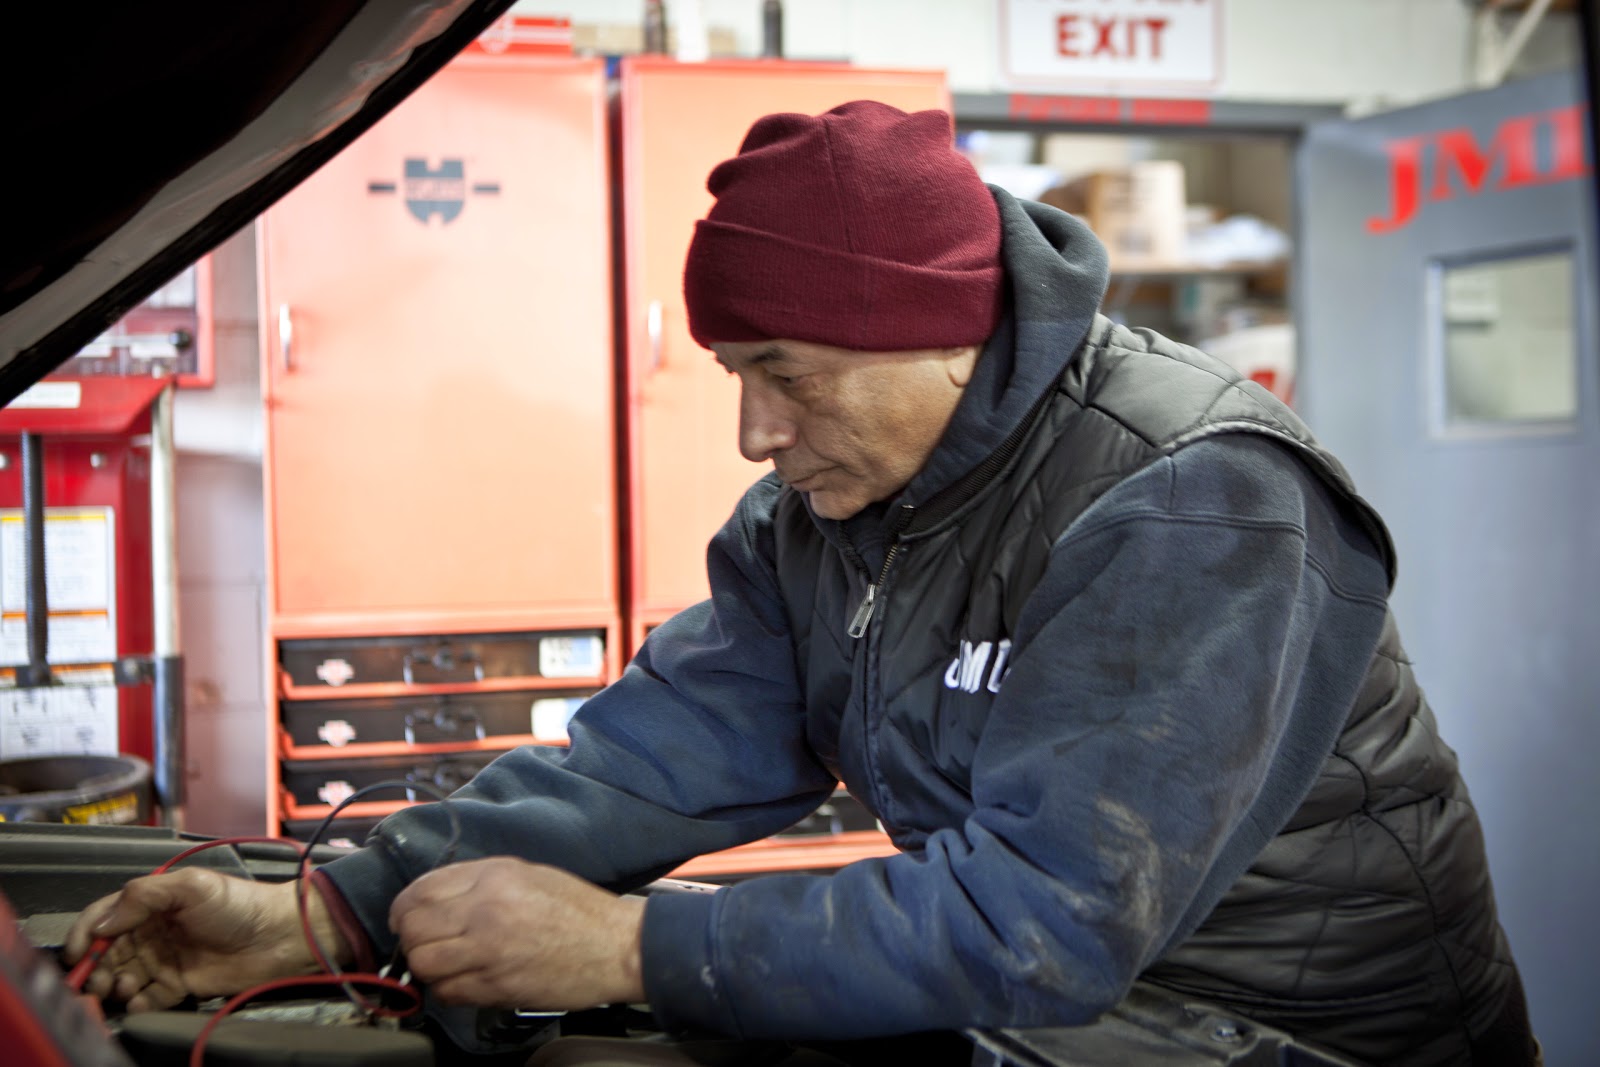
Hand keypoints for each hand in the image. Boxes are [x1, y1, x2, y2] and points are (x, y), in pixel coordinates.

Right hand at [62, 870, 350, 1010]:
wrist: (279, 935)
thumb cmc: (241, 904)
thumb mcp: (191, 886)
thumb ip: (144, 896)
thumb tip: (103, 921)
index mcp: (153, 904)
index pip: (105, 917)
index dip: (85, 934)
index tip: (77, 953)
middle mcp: (155, 932)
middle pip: (108, 952)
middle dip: (95, 966)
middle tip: (96, 977)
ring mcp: (167, 959)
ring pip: (123, 977)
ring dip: (114, 984)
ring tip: (124, 985)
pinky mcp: (181, 985)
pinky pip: (148, 999)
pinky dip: (138, 1003)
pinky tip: (141, 1000)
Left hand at [390, 857, 645, 1009]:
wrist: (615, 946)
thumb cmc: (578, 909)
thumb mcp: (527, 875)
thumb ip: (479, 882)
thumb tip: (436, 897)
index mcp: (494, 878)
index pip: (421, 890)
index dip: (404, 907)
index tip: (406, 917)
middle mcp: (486, 911)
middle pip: (414, 927)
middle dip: (410, 937)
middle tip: (421, 941)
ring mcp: (490, 952)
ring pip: (424, 963)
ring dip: (426, 964)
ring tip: (443, 962)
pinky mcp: (497, 987)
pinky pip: (448, 992)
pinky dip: (446, 989)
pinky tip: (462, 979)